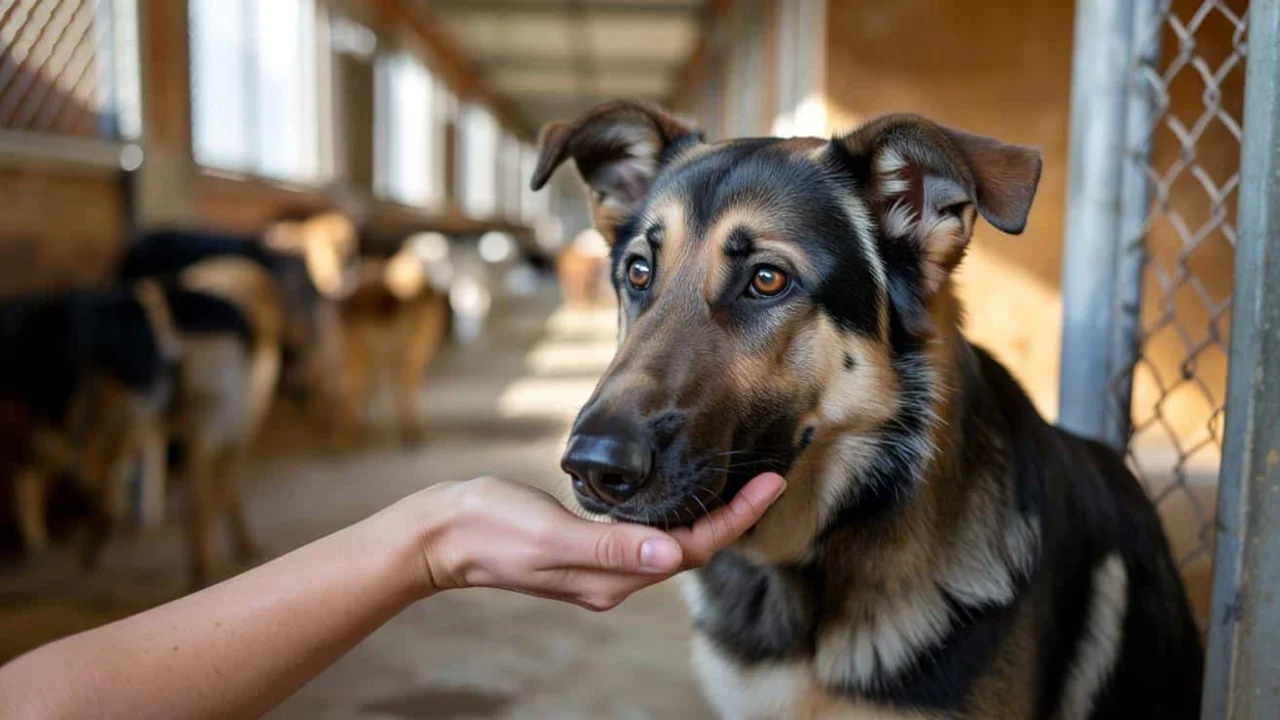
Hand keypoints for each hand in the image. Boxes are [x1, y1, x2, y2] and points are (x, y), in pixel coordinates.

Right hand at [407, 473, 785, 610]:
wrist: (443, 535)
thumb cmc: (491, 527)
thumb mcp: (552, 534)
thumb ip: (610, 545)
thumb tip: (669, 550)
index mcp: (609, 578)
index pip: (690, 550)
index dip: (735, 518)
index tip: (770, 484)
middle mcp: (612, 579)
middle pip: (689, 550)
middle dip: (733, 517)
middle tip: (769, 478)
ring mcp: (599, 567)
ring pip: (670, 545)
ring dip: (708, 518)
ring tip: (741, 485)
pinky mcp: (585, 549)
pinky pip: (645, 537)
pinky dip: (672, 516)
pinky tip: (681, 495)